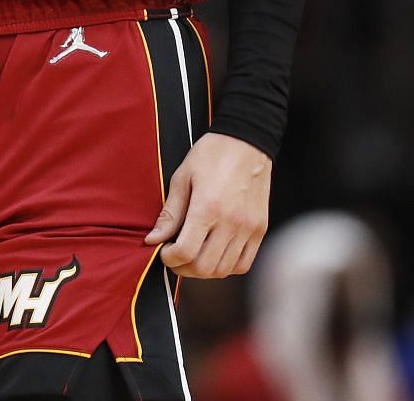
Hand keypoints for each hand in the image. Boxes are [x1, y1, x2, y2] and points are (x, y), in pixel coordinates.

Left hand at [144, 132, 270, 278]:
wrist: (247, 142)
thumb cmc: (210, 156)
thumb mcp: (182, 178)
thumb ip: (170, 213)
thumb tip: (152, 239)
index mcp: (208, 208)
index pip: (185, 252)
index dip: (168, 258)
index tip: (162, 250)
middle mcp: (231, 223)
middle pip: (204, 267)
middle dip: (182, 268)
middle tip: (173, 256)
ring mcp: (249, 228)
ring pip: (224, 270)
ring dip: (203, 270)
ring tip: (192, 256)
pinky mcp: (260, 229)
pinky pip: (244, 263)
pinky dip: (226, 267)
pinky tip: (213, 254)